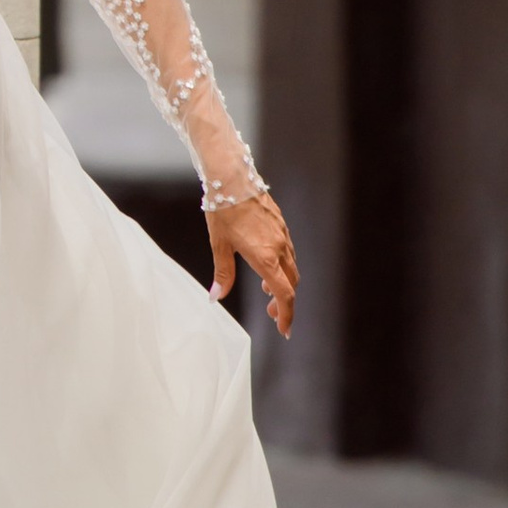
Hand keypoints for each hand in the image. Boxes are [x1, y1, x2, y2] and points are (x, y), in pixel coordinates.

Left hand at [208, 187, 297, 336]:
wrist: (233, 178)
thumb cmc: (223, 210)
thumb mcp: (219, 245)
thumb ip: (222, 274)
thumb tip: (216, 298)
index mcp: (265, 257)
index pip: (283, 294)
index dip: (287, 315)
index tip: (284, 330)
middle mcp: (279, 248)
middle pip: (291, 284)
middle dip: (284, 303)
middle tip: (272, 315)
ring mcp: (283, 235)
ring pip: (291, 268)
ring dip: (283, 284)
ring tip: (267, 292)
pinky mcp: (281, 225)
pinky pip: (288, 252)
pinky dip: (282, 267)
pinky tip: (267, 266)